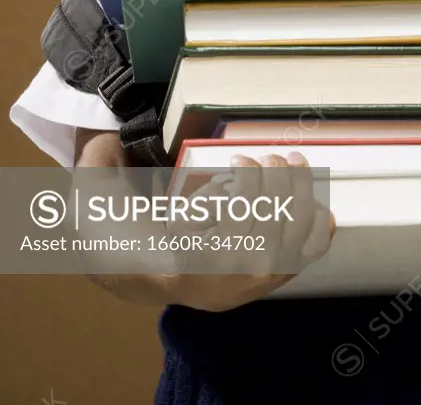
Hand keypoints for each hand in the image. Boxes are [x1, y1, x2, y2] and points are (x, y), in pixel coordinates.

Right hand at [76, 139, 334, 311]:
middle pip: (265, 234)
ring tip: (288, 161)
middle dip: (273, 186)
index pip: (227, 235)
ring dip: (296, 194)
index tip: (237, 161)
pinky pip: (304, 256)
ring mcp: (247, 287)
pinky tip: (316, 197)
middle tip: (265, 155)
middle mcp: (219, 285)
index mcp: (180, 266)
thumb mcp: (101, 199)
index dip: (241, 193)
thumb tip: (106, 136)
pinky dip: (317, 226)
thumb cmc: (129, 228)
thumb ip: (101, 166)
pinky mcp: (267, 281)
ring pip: (289, 241)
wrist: (144, 271)